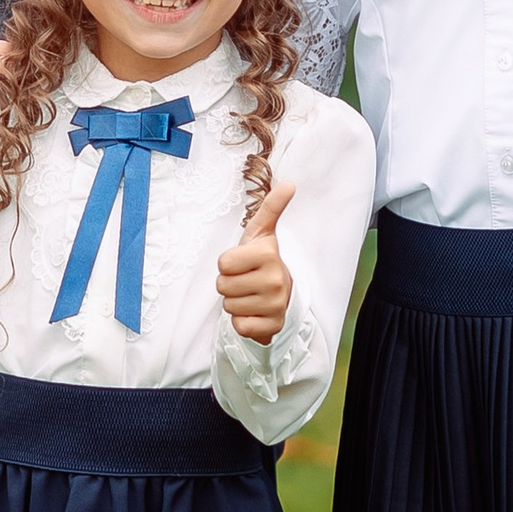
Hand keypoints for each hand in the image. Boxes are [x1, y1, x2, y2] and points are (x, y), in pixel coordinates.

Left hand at [215, 176, 296, 347]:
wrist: (282, 293)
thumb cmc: (262, 260)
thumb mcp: (263, 233)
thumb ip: (271, 207)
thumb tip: (289, 184)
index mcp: (268, 255)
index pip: (223, 263)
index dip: (228, 264)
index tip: (243, 263)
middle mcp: (275, 281)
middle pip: (223, 286)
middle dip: (230, 284)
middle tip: (246, 280)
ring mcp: (275, 306)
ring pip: (229, 307)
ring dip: (235, 302)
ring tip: (251, 294)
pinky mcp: (271, 327)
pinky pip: (240, 326)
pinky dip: (242, 321)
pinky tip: (254, 311)